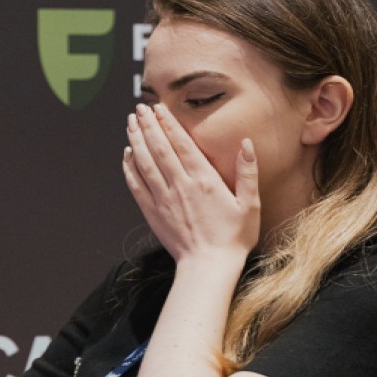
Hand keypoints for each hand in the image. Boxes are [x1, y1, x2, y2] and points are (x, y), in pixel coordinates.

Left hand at [122, 103, 259, 262]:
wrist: (208, 268)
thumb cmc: (233, 238)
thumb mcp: (250, 205)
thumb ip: (248, 173)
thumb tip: (246, 144)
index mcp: (204, 180)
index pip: (182, 144)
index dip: (168, 124)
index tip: (159, 108)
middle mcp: (180, 186)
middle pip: (159, 148)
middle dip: (148, 125)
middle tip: (139, 108)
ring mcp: (163, 199)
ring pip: (144, 163)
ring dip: (136, 141)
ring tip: (130, 123)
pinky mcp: (153, 213)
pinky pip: (136, 185)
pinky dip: (129, 168)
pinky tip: (127, 154)